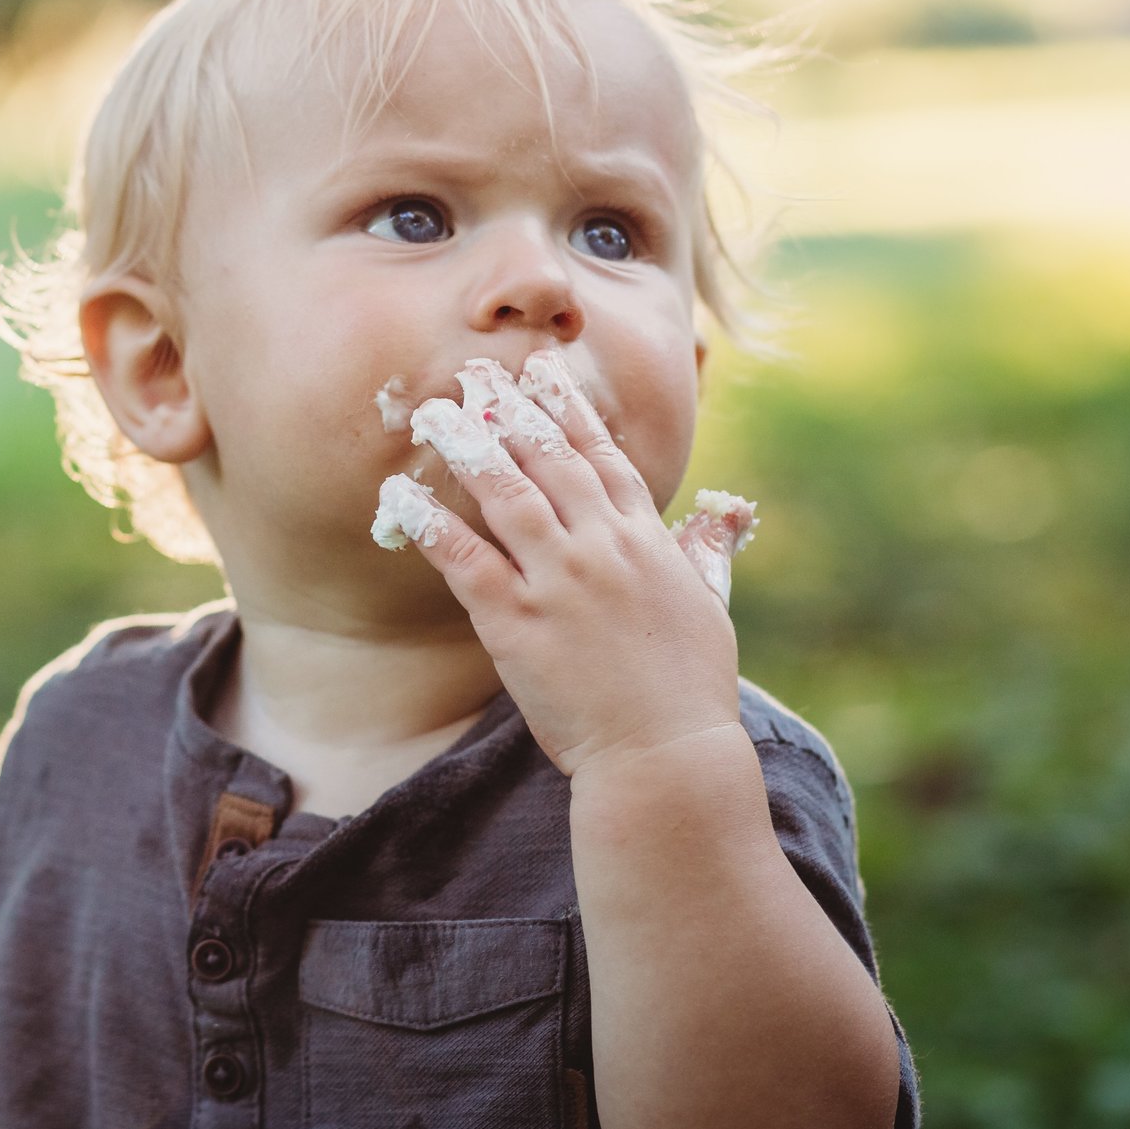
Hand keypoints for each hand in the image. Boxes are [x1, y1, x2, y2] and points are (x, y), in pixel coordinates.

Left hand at [379, 352, 741, 777]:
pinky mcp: (518, 624)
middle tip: (475, 370)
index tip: (539, 369)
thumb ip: (709, 550)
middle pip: (548, 459)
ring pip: (507, 495)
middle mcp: (601, 548)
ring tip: (434, 411)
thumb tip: (728, 511)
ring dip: (467, 447)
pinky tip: (400, 495)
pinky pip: (466, 560)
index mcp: (645, 540)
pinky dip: (432, 524)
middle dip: (509, 408)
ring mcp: (559, 583)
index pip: (601, 455)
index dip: (567, 408)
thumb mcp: (712, 607)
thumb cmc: (691, 690)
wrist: (667, 759)